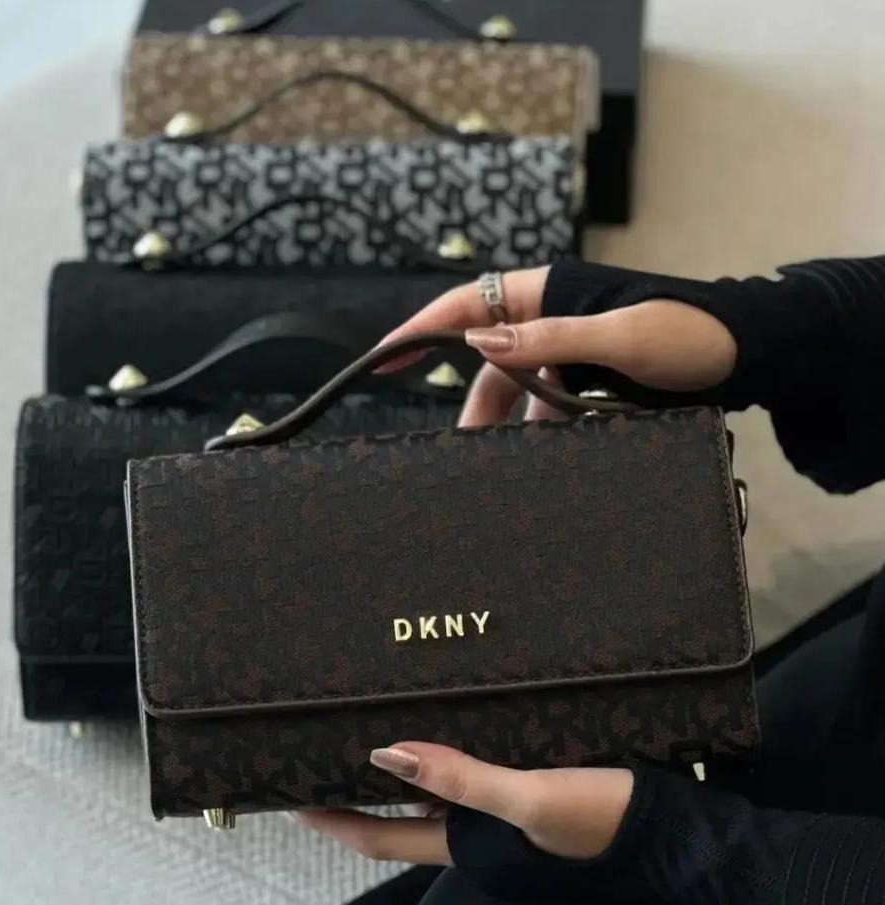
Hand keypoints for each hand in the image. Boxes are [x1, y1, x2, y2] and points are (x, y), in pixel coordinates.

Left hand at [295, 743, 632, 864]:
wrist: (666, 833)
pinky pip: (471, 774)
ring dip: (402, 769)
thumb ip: (461, 779)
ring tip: (372, 726)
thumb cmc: (598, 820)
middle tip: (324, 748)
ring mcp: (500, 816)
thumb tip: (386, 754)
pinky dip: (447, 755)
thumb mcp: (529, 799)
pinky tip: (446, 724)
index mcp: (464, 841)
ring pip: (434, 793)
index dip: (331, 821)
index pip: (378, 836)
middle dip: (359, 791)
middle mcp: (473, 832)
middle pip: (398, 817)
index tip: (290, 797)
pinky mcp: (525, 793)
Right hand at [379, 266, 737, 426]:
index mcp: (549, 293)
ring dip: (506, 426)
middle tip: (455, 450)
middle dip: (471, 404)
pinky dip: (542, 432)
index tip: (383, 358)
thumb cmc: (693, 333)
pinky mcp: (590, 380)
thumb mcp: (621, 337)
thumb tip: (477, 343)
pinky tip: (539, 459)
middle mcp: (551, 320)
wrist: (751, 354)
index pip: (467, 306)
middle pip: (489, 362)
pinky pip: (551, 407)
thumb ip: (550, 339)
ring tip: (496, 468)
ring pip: (519, 391)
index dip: (420, 330)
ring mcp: (570, 352)